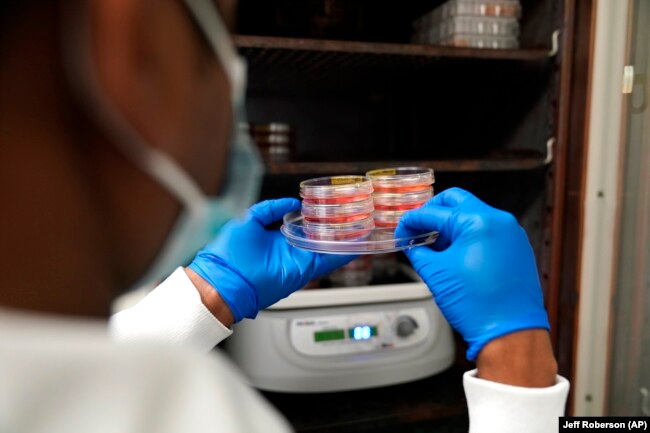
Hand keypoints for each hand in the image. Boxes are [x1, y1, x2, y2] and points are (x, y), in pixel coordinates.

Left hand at [189, 198, 353, 321]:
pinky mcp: (303, 270)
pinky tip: (357, 244)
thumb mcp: (248, 220)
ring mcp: (298, 261)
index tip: (328, 207)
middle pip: (318, 237)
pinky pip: (326, 261)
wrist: (224, 281)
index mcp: (276, 238)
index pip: (301, 226)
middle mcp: (289, 250)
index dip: (315, 217)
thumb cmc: (228, 254)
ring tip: (362, 228)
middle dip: (335, 228)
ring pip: (327, 249)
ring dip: (344, 240)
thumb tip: (291, 202)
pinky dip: (342, 254)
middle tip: (353, 217)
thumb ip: (270, 209)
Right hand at [395, 187, 549, 361]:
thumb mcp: (436, 274)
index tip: (402, 229)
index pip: (436, 212)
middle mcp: (499, 221)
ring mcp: (512, 234)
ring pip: (473, 216)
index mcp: (479, 221)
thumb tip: (411, 244)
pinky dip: (469, 238)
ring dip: (451, 227)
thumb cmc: (478, 305)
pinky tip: (455, 256)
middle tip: (418, 229)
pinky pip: (488, 232)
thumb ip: (418, 251)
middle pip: (457, 202)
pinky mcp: (517, 249)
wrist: (510, 332)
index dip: (413, 220)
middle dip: (433, 214)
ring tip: (434, 248)